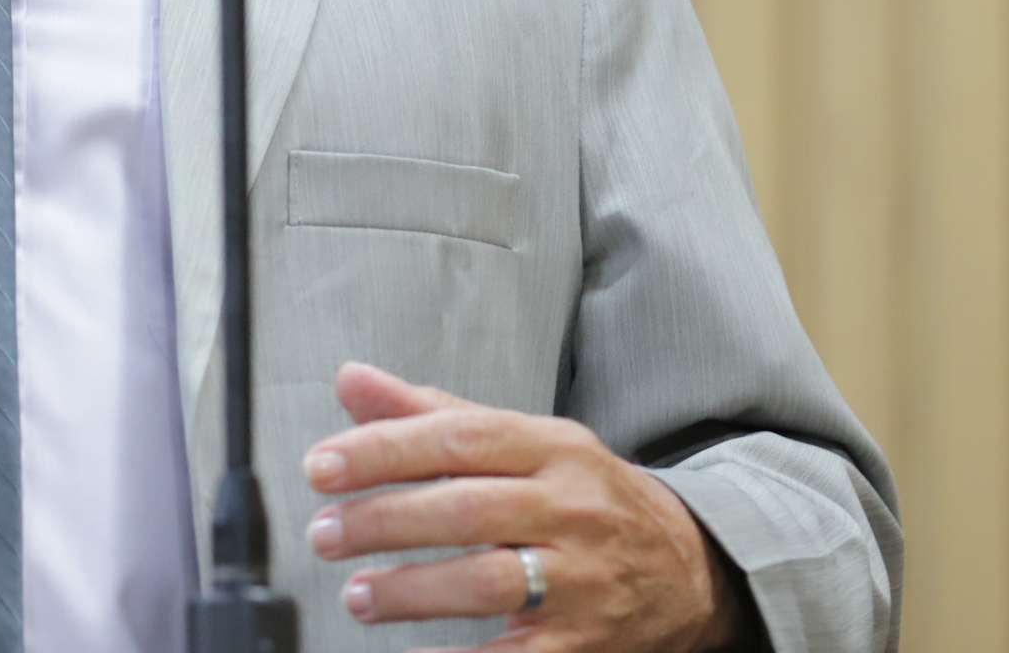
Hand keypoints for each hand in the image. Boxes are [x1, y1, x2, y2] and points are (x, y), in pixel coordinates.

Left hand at [303, 363, 745, 651]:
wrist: (686, 566)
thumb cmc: (584, 497)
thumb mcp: (524, 441)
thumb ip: (434, 414)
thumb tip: (353, 382)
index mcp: (553, 448)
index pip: (459, 438)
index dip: (383, 450)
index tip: (322, 466)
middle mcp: (571, 509)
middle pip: (467, 509)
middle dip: (384, 521)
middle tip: (325, 534)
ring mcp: (582, 580)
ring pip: (488, 582)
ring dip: (411, 591)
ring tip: (358, 595)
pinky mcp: (582, 645)